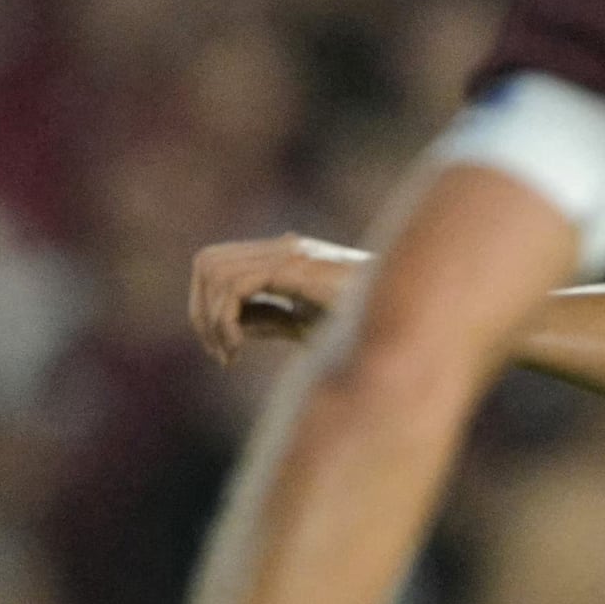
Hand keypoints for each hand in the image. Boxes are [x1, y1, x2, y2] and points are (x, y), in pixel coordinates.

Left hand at [189, 234, 367, 366]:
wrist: (404, 318)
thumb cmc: (364, 325)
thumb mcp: (304, 323)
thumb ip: (269, 318)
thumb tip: (235, 325)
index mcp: (284, 257)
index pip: (219, 265)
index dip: (206, 306)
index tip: (225, 349)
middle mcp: (284, 249)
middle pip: (208, 261)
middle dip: (200, 311)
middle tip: (221, 353)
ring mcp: (291, 255)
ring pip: (215, 271)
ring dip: (212, 320)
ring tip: (231, 354)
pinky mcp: (298, 269)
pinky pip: (236, 286)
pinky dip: (226, 321)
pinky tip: (239, 348)